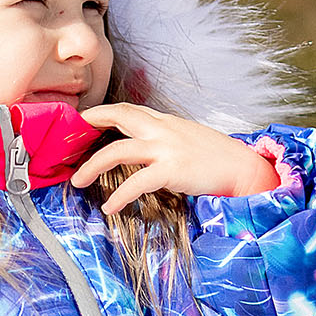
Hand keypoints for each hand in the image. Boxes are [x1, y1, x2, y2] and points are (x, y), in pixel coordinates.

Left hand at [72, 103, 280, 214]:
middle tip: (70, 138)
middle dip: (92, 123)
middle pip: (119, 117)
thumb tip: (149, 151)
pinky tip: (109, 206)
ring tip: (78, 181)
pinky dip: (118, 195)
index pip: (130, 110)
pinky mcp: (172, 170)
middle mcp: (164, 130)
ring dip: (92, 166)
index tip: (86, 118)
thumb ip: (168, 141)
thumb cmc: (220, 161)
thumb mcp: (190, 141)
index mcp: (167, 122)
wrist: (245, 170)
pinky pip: (136, 182)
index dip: (105, 111)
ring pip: (118, 150)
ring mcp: (167, 148)